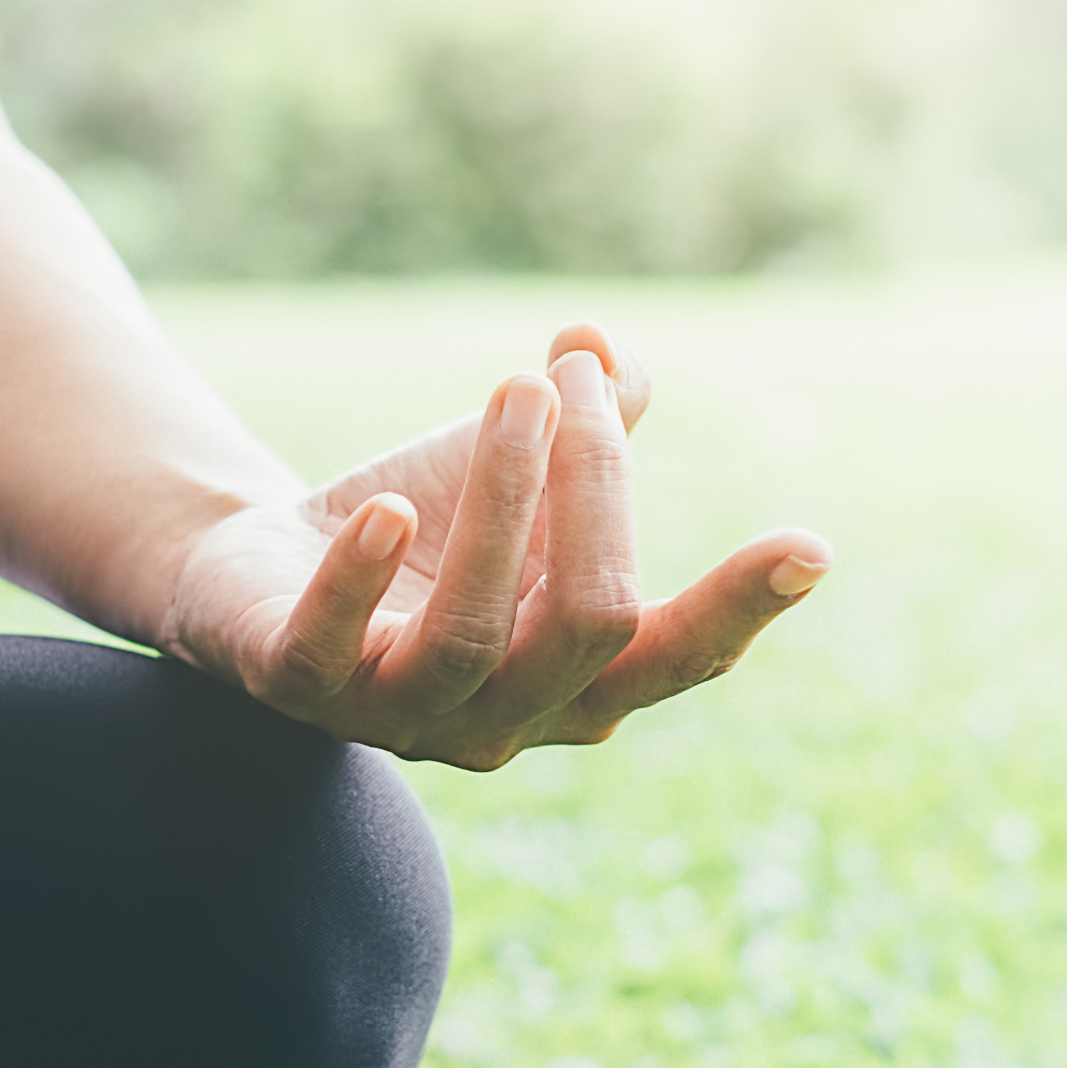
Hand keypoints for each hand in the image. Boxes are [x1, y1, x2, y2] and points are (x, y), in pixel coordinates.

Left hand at [161, 323, 831, 769]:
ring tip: (518, 385)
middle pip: (589, 621)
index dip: (739, 607)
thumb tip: (608, 348)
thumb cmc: (419, 530)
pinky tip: (385, 508)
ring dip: (505, 496)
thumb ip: (587, 418)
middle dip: (596, 483)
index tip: (807, 546)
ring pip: (475, 632)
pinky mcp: (298, 690)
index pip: (676, 658)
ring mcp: (399, 716)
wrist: (258, 567)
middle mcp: (502, 719)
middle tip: (569, 373)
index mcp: (579, 681)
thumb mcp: (514, 470)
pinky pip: (332, 652)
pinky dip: (362, 580)